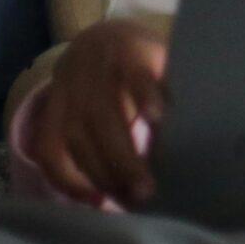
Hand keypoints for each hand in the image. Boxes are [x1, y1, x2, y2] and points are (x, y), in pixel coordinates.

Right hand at [27, 17, 167, 205]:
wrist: (98, 42)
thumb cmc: (147, 62)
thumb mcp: (166, 62)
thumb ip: (175, 93)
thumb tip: (196, 143)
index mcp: (130, 51)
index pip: (135, 71)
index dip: (144, 93)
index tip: (157, 117)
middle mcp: (92, 68)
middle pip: (100, 115)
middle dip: (121, 158)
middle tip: (145, 192)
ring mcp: (65, 90)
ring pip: (73, 136)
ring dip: (98, 175)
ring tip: (125, 202)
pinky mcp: (48, 112)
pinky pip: (48, 148)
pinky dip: (66, 178)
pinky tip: (91, 200)